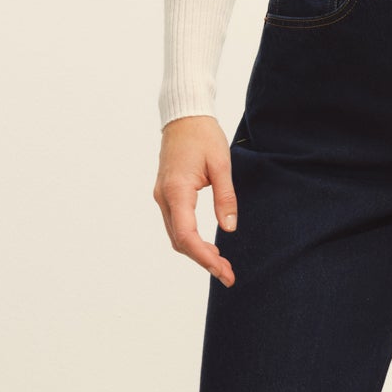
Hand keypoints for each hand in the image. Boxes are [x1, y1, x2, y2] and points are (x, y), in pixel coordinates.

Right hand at [154, 114, 238, 284]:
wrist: (184, 116)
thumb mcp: (222, 165)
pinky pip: (176, 224)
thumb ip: (225, 198)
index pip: (186, 234)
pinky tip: (208, 247)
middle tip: (228, 275)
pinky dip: (191, 240)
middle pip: (180, 240)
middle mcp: (164, 197)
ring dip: (197, 252)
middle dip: (203, 260)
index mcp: (177, 190)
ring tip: (222, 265)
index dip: (203, 256)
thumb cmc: (203, 136)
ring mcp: (162, 196)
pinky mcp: (166, 194)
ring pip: (176, 235)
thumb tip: (229, 228)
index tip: (222, 270)